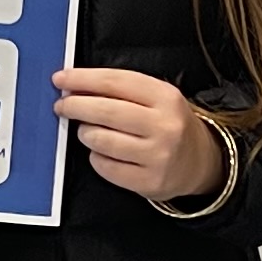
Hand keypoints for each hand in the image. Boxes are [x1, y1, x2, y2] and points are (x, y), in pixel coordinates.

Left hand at [53, 66, 222, 201]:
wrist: (200, 163)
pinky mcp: (148, 181)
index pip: (115, 82)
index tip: (61, 78)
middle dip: (75, 106)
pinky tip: (103, 152)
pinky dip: (96, 157)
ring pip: (101, 140)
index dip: (83, 79)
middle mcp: (164, 126)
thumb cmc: (169, 125)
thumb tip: (76, 86)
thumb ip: (122, 90)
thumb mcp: (157, 98)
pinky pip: (105, 166)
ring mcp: (157, 156)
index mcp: (166, 97)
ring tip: (87, 130)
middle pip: (105, 110)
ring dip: (85, 132)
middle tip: (62, 106)